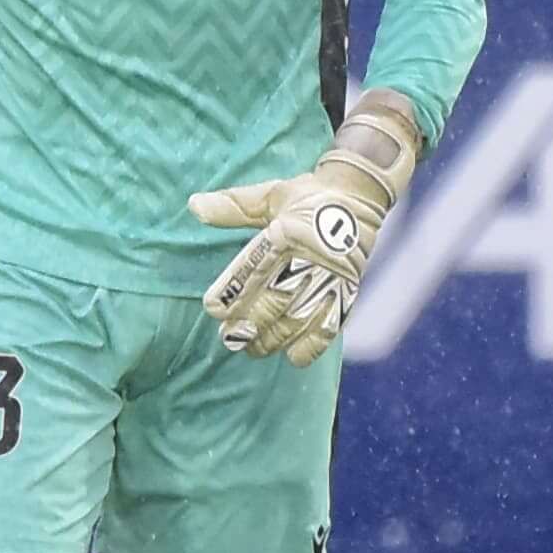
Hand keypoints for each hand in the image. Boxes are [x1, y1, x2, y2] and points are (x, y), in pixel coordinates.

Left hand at [188, 90, 424, 366]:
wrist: (360, 196)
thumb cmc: (307, 196)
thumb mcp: (269, 195)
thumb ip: (232, 206)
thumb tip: (193, 205)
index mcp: (286, 231)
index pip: (255, 265)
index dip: (234, 289)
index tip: (213, 309)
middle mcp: (309, 256)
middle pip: (276, 296)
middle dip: (250, 322)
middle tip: (229, 339)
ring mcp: (331, 276)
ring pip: (300, 315)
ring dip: (274, 337)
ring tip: (253, 349)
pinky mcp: (348, 290)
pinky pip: (332, 322)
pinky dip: (313, 343)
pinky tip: (294, 357)